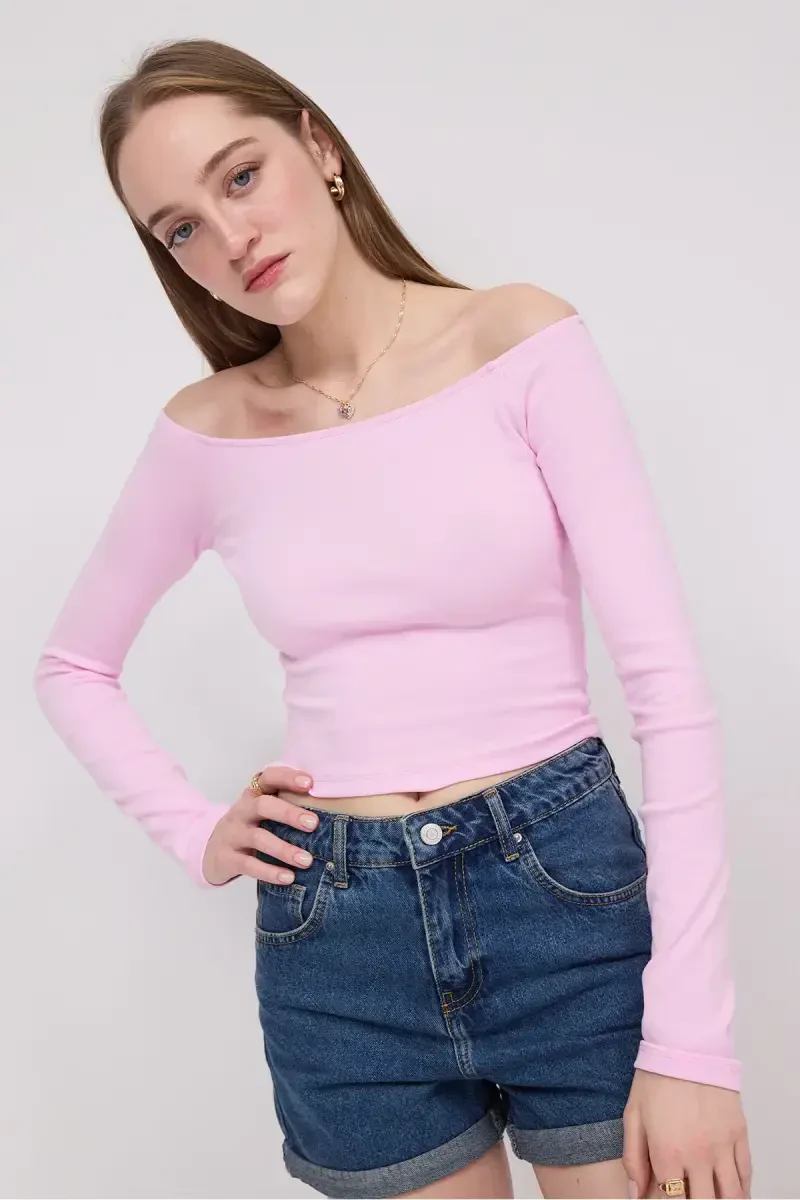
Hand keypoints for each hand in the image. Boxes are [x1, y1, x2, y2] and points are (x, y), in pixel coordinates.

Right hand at [202, 766, 318, 885]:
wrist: (211, 852)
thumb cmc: (250, 828)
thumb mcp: (263, 813)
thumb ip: (287, 806)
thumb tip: (332, 810)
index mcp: (253, 795)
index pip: (268, 777)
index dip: (287, 778)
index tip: (309, 783)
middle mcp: (241, 811)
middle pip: (263, 805)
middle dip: (289, 813)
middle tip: (313, 824)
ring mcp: (231, 834)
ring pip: (258, 838)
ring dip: (284, 849)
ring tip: (307, 861)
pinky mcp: (226, 858)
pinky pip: (248, 865)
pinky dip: (269, 872)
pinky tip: (288, 878)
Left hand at [623, 1069, 751, 1197]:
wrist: (686, 1046)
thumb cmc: (656, 1078)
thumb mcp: (633, 1115)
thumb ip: (633, 1158)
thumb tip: (635, 1192)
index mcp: (668, 1153)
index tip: (664, 1194)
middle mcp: (698, 1156)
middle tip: (688, 1193)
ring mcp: (722, 1147)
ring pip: (730, 1195)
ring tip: (710, 1194)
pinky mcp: (739, 1135)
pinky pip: (745, 1174)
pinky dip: (741, 1189)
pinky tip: (732, 1192)